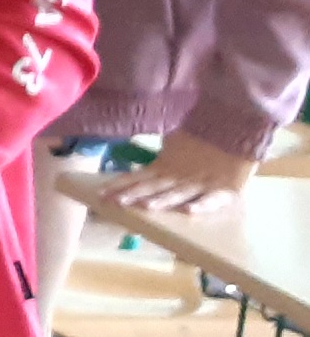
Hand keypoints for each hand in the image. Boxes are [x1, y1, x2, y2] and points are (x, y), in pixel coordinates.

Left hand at [105, 130, 256, 215]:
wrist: (238, 125)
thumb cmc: (205, 134)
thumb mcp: (174, 141)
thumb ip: (157, 154)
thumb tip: (136, 149)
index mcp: (166, 166)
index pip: (138, 176)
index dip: (120, 185)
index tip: (99, 194)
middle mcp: (179, 176)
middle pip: (153, 187)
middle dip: (133, 195)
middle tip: (114, 203)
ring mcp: (201, 184)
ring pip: (178, 194)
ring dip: (162, 200)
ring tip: (146, 206)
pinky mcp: (225, 190)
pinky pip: (213, 200)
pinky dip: (202, 205)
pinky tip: (189, 211)